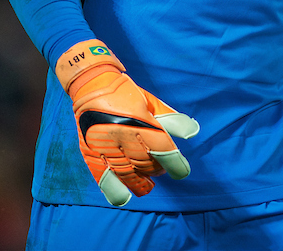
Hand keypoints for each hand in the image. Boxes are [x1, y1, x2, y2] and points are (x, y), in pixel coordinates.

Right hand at [56, 40, 198, 205]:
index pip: (164, 151)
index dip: (176, 165)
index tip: (181, 172)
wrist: (92, 85)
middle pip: (147, 164)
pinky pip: (103, 177)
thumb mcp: (151, 102)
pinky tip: (124, 196)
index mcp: (141, 122)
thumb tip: (192, 132)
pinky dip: (114, 190)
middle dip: (157, 170)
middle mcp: (124, 136)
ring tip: (147, 185)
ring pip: (128, 174)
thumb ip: (171, 119)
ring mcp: (106, 146)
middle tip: (159, 169)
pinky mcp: (91, 152)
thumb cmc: (126, 93)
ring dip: (140, 183)